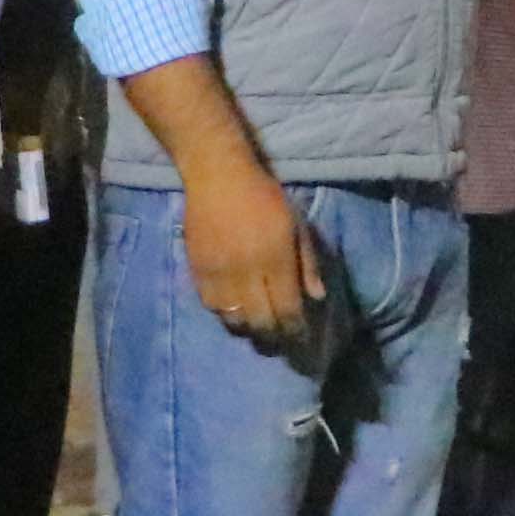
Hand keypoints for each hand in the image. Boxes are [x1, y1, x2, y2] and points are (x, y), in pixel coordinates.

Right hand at [177, 152, 321, 344]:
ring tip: (259, 328)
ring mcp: (219, 274)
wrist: (217, 176)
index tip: (302, 337)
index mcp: (275, 260)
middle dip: (274, 337)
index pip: (287, 310)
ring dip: (249, 329)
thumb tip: (317, 297)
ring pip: (233, 321)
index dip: (296, 330)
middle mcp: (246, 273)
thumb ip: (308, 263)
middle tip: (282, 339)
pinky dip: (225, 315)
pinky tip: (235, 310)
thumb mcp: (297, 225)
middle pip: (260, 322)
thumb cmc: (264, 197)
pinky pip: (211, 307)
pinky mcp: (197, 271)